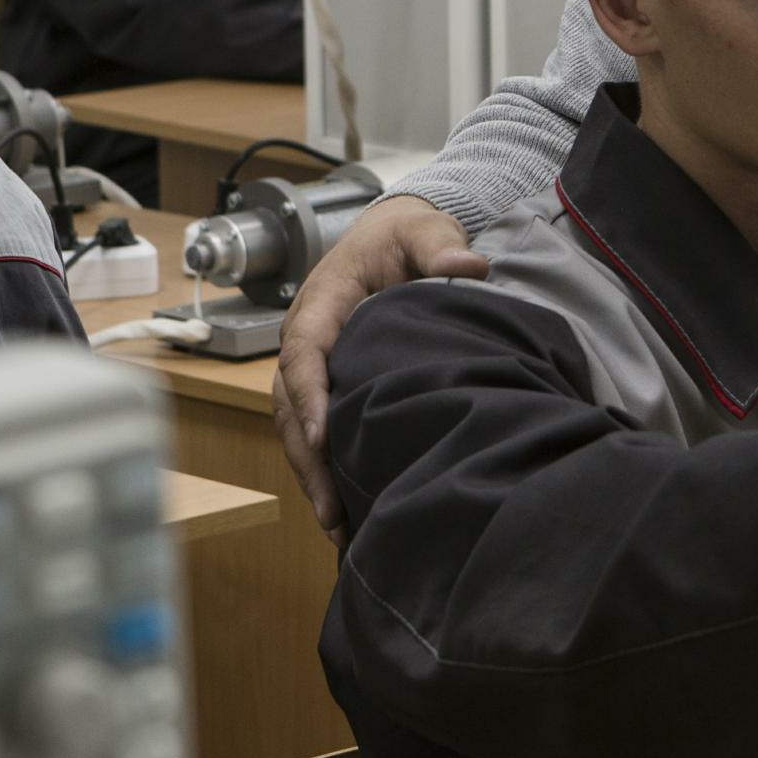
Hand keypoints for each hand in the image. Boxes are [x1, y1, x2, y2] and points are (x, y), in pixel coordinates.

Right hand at [274, 196, 487, 536]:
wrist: (394, 240)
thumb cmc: (406, 237)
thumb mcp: (424, 230)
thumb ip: (440, 245)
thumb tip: (467, 268)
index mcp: (322, 301)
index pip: (305, 350)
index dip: (310, 395)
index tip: (322, 438)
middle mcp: (306, 337)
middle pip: (291, 403)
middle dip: (307, 459)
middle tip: (331, 510)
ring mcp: (313, 365)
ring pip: (296, 427)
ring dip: (313, 477)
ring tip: (338, 528)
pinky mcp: (325, 387)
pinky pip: (313, 431)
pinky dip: (324, 470)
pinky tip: (347, 513)